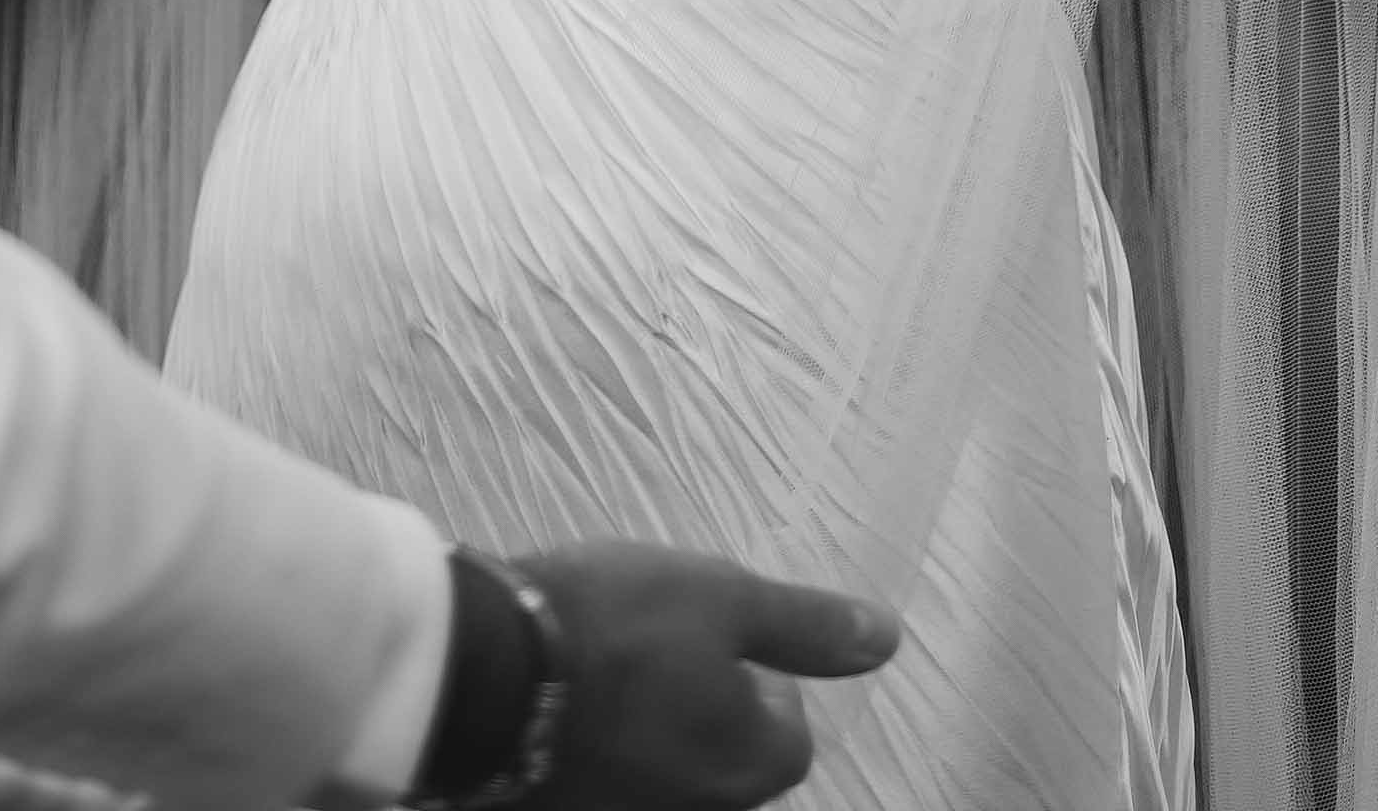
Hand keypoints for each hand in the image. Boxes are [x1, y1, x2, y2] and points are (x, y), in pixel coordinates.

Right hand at [519, 541, 900, 810]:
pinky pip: (610, 781)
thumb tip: (889, 637)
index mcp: (751, 764)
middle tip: (662, 649)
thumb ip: (805, 626)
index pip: (788, 733)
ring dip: (653, 732)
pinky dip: (603, 748)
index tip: (716, 635)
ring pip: (666, 775)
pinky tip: (572, 704)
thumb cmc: (620, 625)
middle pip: (728, 764)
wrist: (489, 674)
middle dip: (707, 712)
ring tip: (613, 671)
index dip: (760, 676)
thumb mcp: (723, 596)